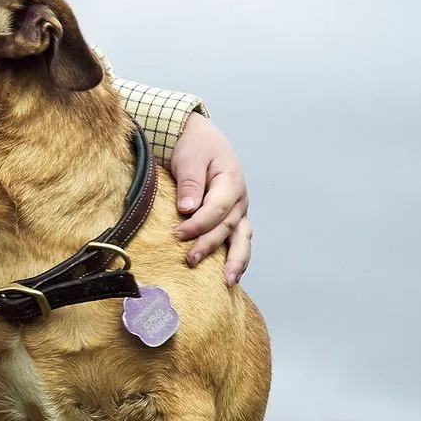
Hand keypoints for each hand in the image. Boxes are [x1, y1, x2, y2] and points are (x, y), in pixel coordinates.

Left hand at [169, 113, 250, 282]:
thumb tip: (187, 209)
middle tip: (190, 260)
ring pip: (242, 239)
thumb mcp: (190, 157)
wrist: (199, 139)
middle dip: (209, 245)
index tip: (178, 234)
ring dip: (235, 260)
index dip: (199, 224)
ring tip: (227, 281)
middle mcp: (240, 199)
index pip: (218, 208)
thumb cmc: (194, 147)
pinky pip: (238, 241)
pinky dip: (236, 258)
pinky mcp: (232, 219)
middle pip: (227, 227)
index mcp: (231, 181)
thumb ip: (190, 182)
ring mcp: (238, 211)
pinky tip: (230, 276)